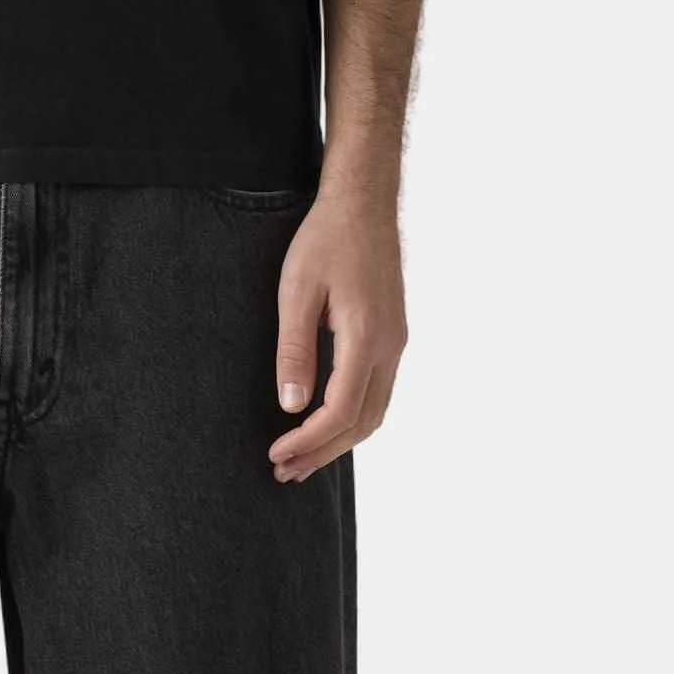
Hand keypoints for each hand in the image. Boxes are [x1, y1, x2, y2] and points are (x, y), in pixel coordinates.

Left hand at [268, 188, 406, 481]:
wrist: (363, 203)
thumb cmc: (326, 238)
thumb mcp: (297, 289)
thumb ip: (294, 348)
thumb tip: (291, 406)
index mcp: (367, 336)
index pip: (341, 410)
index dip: (309, 440)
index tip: (277, 455)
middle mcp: (390, 346)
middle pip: (363, 422)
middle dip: (323, 452)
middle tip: (283, 470)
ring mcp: (396, 342)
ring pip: (375, 411)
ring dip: (339, 439)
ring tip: (300, 457)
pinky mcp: (392, 334)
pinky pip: (378, 391)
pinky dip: (352, 417)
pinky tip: (326, 421)